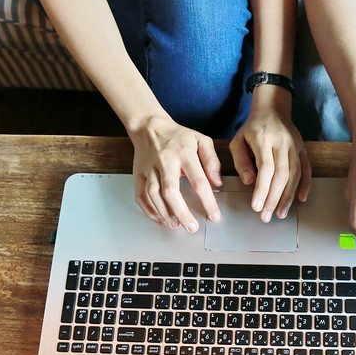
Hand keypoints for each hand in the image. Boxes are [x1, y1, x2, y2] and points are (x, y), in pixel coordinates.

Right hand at [128, 115, 222, 232]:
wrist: (149, 126)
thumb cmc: (178, 136)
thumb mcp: (201, 140)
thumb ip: (212, 161)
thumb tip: (217, 183)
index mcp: (184, 153)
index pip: (198, 181)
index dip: (207, 201)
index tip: (213, 216)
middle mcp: (165, 161)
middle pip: (171, 191)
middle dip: (182, 213)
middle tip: (192, 227)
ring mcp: (149, 168)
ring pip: (154, 195)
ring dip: (165, 213)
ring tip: (176, 225)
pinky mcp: (138, 173)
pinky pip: (140, 195)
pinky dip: (149, 209)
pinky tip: (159, 218)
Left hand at [229, 107, 310, 221]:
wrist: (272, 108)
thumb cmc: (251, 128)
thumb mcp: (238, 140)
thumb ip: (241, 161)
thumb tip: (249, 181)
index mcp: (263, 139)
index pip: (265, 168)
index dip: (262, 189)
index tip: (256, 206)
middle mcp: (281, 142)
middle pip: (281, 174)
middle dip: (274, 198)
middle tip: (266, 216)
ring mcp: (294, 145)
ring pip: (295, 173)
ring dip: (289, 196)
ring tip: (281, 213)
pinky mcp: (302, 148)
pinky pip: (307, 168)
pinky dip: (305, 184)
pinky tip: (301, 199)